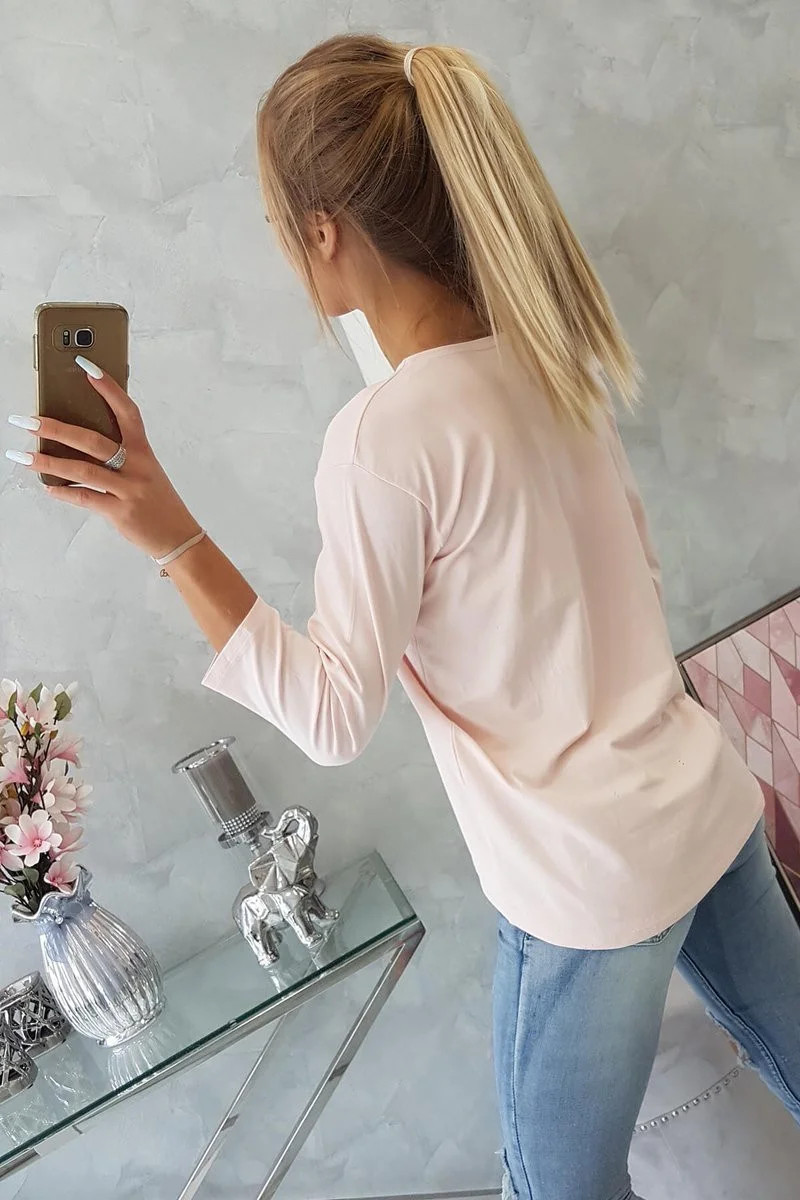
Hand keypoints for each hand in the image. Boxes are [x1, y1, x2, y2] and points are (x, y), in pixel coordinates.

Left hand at [8, 360, 200, 559]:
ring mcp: (129, 489)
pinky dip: (63, 492)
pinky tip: (48, 487)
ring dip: (48, 462)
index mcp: (144, 451)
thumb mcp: (145, 471)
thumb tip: (78, 441)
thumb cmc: (158, 501)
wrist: (178, 536)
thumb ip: (120, 455)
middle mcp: (137, 466)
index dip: (108, 388)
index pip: (126, 411)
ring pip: (83, 470)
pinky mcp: (120, 512)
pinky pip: (85, 498)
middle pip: (92, 440)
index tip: (87, 367)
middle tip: (27, 420)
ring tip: (23, 456)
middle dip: (55, 428)